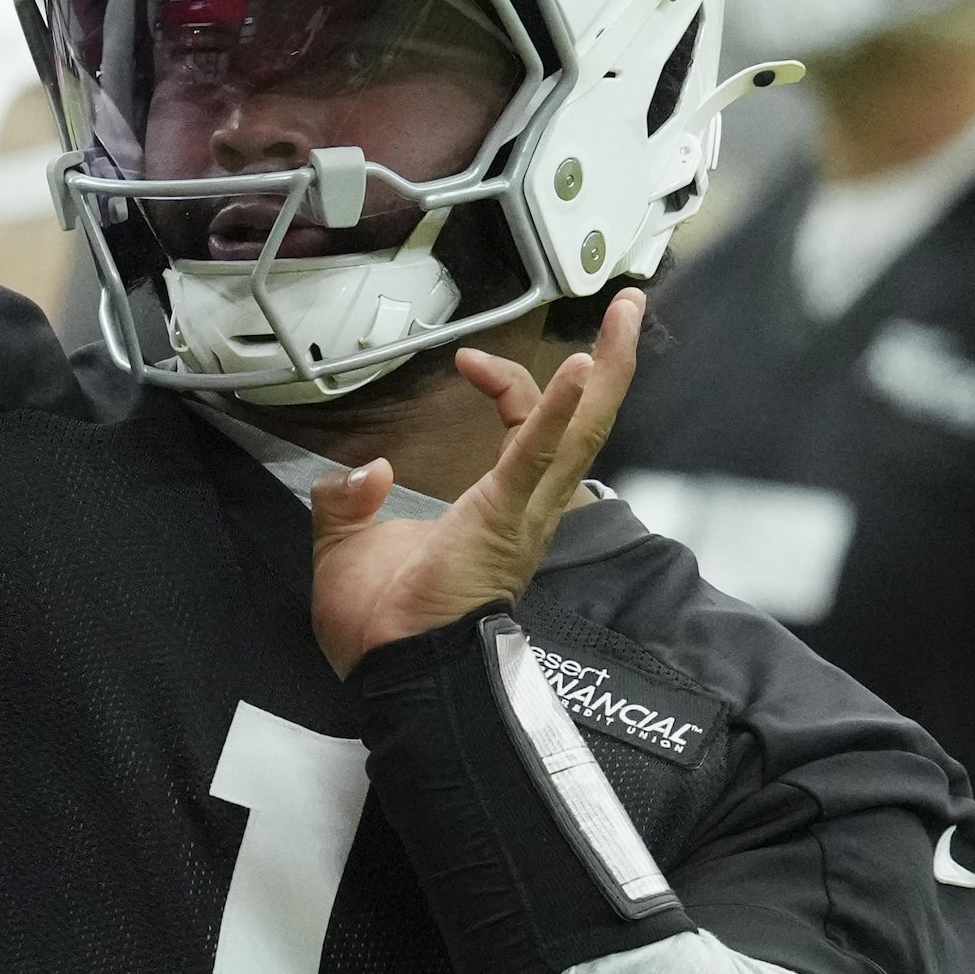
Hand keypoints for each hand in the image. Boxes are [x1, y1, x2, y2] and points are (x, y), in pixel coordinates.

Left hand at [305, 289, 643, 676]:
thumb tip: (366, 468)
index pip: (525, 430)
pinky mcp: (505, 517)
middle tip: (627, 304)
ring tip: (626, 312)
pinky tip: (579, 368)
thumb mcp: (347, 543)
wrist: (388, 668)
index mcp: (498, 510)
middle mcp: (526, 509)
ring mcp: (522, 513)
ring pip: (580, 432)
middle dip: (608, 364)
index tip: (465, 363)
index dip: (507, 387)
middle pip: (582, 424)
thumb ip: (349, 499)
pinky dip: (558, 411)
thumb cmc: (379, 625)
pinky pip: (540, 456)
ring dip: (606, 370)